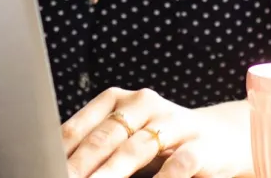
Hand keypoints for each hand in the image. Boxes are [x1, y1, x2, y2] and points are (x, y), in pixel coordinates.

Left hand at [61, 87, 253, 177]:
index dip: (63, 148)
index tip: (45, 165)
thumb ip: (100, 145)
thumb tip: (61, 162)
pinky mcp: (200, 145)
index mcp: (119, 100)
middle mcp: (143, 104)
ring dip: (112, 172)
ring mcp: (173, 122)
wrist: (224, 137)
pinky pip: (179, 164)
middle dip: (82, 163)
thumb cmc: (163, 140)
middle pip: (105, 136)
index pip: (83, 124)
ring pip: (135, 148)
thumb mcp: (130, 135)